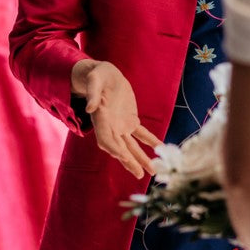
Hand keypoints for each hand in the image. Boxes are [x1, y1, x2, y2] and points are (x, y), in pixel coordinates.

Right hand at [71, 59, 159, 177]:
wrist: (105, 75)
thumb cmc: (97, 76)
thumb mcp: (94, 80)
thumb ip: (92, 94)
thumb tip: (89, 108)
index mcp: (100, 119)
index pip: (105, 139)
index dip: (114, 149)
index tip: (124, 157)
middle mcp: (110, 126)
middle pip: (119, 148)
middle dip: (129, 161)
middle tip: (140, 174)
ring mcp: (120, 125)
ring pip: (131, 146)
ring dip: (140, 158)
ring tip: (152, 171)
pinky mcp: (130, 120)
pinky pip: (141, 134)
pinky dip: (150, 141)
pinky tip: (160, 148)